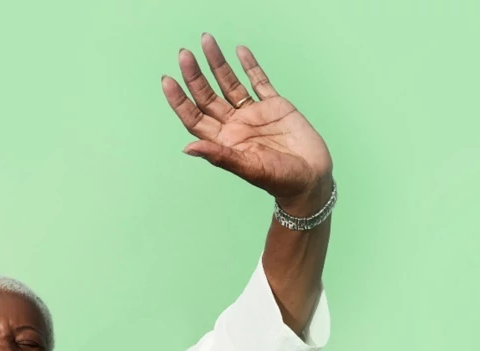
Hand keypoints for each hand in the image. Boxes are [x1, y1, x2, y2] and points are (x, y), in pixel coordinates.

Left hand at [163, 33, 333, 211]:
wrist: (312, 177)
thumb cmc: (280, 180)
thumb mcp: (249, 168)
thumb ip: (220, 156)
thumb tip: (188, 148)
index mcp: (223, 141)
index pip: (193, 117)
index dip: (179, 99)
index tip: (167, 80)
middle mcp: (234, 125)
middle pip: (207, 96)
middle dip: (195, 75)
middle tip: (184, 54)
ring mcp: (253, 114)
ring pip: (230, 84)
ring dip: (218, 64)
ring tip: (206, 41)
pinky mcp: (275, 106)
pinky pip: (259, 81)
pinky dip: (250, 66)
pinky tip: (239, 51)